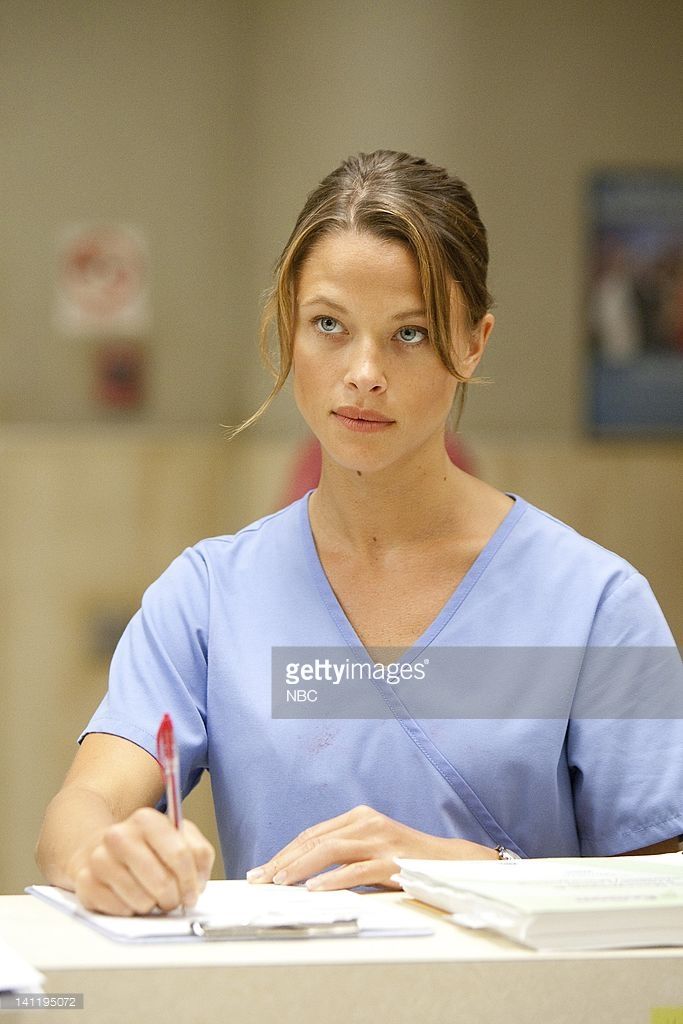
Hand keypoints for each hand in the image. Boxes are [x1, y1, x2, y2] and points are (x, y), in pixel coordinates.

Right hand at [69, 808, 214, 914]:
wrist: (99, 849)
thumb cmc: (145, 848)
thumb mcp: (177, 838)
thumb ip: (198, 853)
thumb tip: (198, 881)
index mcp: (146, 820)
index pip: (180, 855)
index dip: (191, 881)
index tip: (193, 894)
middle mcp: (119, 835)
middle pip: (162, 882)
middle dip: (172, 898)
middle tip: (171, 899)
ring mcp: (99, 859)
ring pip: (142, 901)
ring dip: (151, 905)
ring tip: (148, 895)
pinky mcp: (85, 883)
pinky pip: (120, 911)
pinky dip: (129, 910)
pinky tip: (128, 897)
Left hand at [246, 805, 495, 890]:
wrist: (450, 863)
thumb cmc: (406, 860)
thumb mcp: (371, 849)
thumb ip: (343, 854)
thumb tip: (301, 875)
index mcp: (359, 818)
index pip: (312, 834)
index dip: (284, 852)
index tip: (261, 870)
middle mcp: (367, 823)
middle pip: (315, 840)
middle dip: (283, 860)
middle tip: (259, 880)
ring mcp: (381, 841)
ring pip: (330, 850)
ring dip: (300, 867)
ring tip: (278, 883)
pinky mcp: (393, 862)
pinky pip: (357, 870)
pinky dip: (332, 879)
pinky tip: (314, 889)